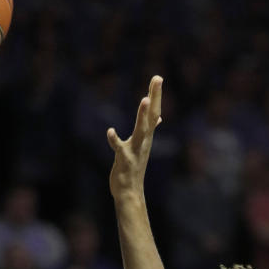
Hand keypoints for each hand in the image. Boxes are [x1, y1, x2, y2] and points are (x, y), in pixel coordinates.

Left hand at [107, 76, 162, 198]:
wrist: (130, 191)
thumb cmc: (134, 167)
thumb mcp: (143, 145)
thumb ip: (150, 129)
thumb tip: (158, 117)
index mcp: (147, 136)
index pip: (154, 112)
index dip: (156, 95)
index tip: (158, 77)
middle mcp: (144, 141)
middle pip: (151, 115)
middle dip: (154, 97)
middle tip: (158, 78)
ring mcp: (135, 150)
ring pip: (141, 130)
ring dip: (143, 116)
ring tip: (145, 100)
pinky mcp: (125, 160)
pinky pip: (119, 148)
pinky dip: (115, 140)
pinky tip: (110, 131)